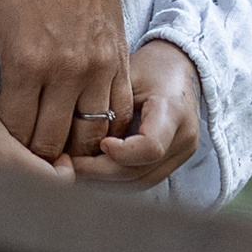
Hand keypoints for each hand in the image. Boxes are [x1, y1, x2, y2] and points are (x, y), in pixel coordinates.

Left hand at [0, 0, 128, 162]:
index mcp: (26, 61)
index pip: (17, 130)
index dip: (7, 143)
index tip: (0, 139)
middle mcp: (66, 71)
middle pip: (52, 140)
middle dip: (35, 151)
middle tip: (24, 149)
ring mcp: (97, 69)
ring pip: (89, 135)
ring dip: (71, 146)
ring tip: (55, 143)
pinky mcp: (119, 63)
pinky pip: (118, 113)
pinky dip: (105, 130)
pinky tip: (88, 129)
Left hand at [72, 40, 201, 189]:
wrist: (176, 70)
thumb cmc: (147, 68)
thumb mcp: (124, 74)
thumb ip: (105, 104)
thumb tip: (68, 135)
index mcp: (173, 109)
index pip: (151, 147)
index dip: (120, 153)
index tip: (98, 142)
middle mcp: (183, 137)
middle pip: (139, 172)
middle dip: (99, 171)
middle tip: (68, 163)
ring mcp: (181, 154)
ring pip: (138, 183)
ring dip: (104, 180)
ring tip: (75, 166)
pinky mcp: (173, 164)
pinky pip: (141, 181)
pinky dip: (114, 179)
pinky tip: (92, 167)